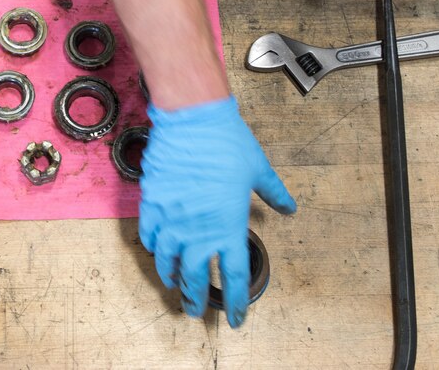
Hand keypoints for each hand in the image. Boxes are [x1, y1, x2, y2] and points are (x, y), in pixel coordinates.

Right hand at [139, 96, 295, 324]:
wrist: (193, 120)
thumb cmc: (227, 143)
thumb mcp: (258, 170)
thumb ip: (273, 194)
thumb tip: (289, 208)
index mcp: (228, 226)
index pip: (232, 276)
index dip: (236, 302)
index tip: (236, 319)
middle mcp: (199, 230)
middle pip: (194, 277)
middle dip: (195, 299)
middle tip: (196, 310)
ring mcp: (172, 219)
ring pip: (167, 262)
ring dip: (171, 278)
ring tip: (173, 284)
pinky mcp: (152, 204)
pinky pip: (149, 235)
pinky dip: (153, 247)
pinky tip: (157, 250)